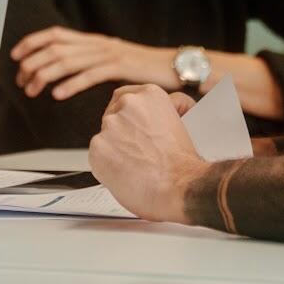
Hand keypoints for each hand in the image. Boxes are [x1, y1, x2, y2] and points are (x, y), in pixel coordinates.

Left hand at [11, 27, 176, 98]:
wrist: (171, 65)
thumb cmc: (139, 66)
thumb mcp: (109, 58)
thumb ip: (87, 59)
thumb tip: (61, 68)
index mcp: (91, 40)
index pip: (55, 34)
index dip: (32, 42)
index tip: (15, 55)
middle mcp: (96, 43)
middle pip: (55, 48)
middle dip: (33, 64)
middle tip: (21, 82)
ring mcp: (107, 54)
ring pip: (68, 61)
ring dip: (45, 76)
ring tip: (32, 90)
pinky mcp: (119, 67)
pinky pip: (90, 75)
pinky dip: (71, 84)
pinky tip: (57, 93)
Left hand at [88, 85, 203, 222]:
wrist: (180, 188)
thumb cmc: (185, 165)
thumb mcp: (185, 124)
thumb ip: (170, 111)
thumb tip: (173, 106)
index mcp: (150, 95)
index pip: (126, 96)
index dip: (128, 114)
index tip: (131, 124)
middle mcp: (128, 105)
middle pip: (114, 115)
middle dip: (121, 133)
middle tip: (136, 151)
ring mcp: (110, 125)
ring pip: (106, 136)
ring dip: (115, 149)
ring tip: (135, 166)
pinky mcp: (98, 147)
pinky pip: (98, 155)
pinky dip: (107, 165)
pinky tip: (125, 173)